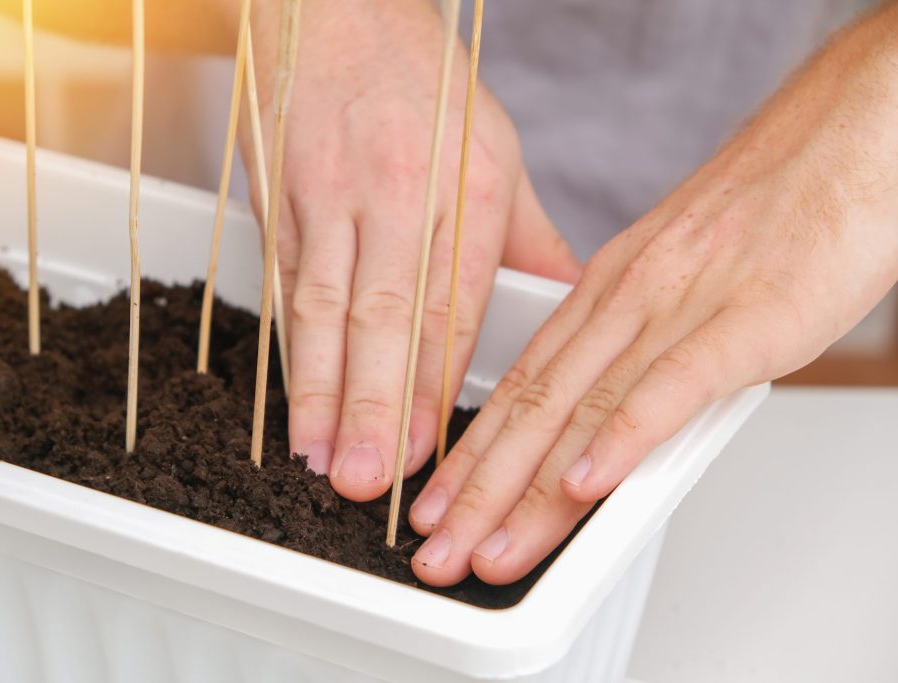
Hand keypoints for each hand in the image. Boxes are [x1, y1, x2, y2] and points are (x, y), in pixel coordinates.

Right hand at [242, 0, 579, 499]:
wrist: (333, 7)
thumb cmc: (419, 78)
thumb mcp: (495, 146)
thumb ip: (526, 235)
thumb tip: (564, 300)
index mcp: (466, 186)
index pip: (454, 303)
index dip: (438, 383)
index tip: (430, 449)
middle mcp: (399, 193)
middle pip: (385, 316)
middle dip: (375, 405)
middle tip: (369, 479)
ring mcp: (331, 194)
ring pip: (324, 306)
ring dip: (321, 389)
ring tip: (321, 457)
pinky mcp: (280, 195)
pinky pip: (284, 281)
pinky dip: (286, 346)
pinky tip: (286, 396)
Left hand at [408, 8, 897, 585]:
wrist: (843, 137)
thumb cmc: (768, 208)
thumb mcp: (676, 275)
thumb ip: (638, 345)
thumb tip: (607, 413)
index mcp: (604, 291)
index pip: (520, 386)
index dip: (472, 455)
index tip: (436, 504)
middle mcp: (624, 301)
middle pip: (533, 410)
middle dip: (476, 494)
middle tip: (435, 553)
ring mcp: (679, 308)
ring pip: (583, 410)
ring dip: (528, 492)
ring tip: (486, 550)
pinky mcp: (744, 320)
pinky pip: (671, 386)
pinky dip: (622, 440)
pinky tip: (587, 488)